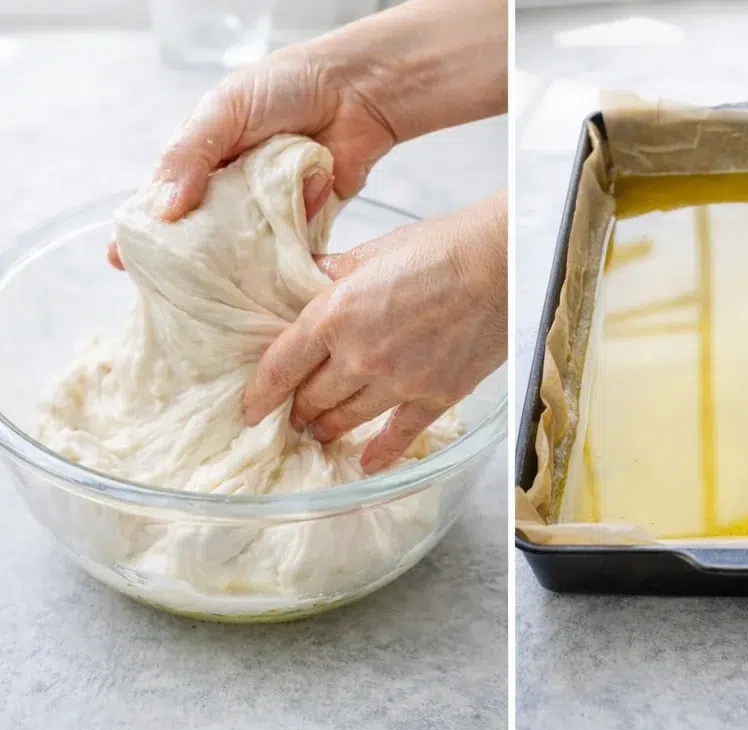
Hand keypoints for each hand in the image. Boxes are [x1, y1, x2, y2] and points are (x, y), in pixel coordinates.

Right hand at [109, 0, 505, 265]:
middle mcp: (227, 199)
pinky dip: (275, 275)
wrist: (355, 94)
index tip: (122, 264)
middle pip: (198, 246)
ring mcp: (262, 221)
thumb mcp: (225, 110)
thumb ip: (192, 153)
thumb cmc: (285, 88)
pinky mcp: (299, 237)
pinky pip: (281, 264)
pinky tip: (264, 298)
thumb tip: (163, 210)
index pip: (161, 207)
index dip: (142, 236)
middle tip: (171, 302)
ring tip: (215, 312)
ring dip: (231, 283)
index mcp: (201, 166)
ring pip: (238, 263)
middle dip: (186, 274)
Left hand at [241, 193, 506, 471]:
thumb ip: (333, 274)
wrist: (498, 264)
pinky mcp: (432, 398)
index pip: (281, 366)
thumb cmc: (438, 247)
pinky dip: (379, 454)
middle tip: (294, 416)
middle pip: (312, 399)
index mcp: (335, 314)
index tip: (249, 411)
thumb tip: (306, 280)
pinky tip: (367, 464)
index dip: (259, 395)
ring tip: (321, 433)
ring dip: (328, 429)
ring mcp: (397, 382)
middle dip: (298, 410)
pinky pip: (397, 436)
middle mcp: (359, 355)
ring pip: (346, 421)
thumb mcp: (372, 250)